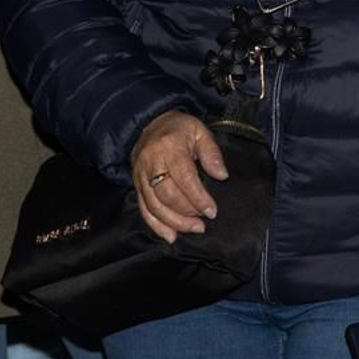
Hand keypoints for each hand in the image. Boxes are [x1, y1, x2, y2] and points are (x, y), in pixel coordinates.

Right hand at [130, 110, 227, 243]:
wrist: (151, 122)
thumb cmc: (180, 128)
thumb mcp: (200, 131)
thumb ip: (212, 153)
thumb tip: (222, 176)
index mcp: (169, 148)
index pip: (184, 178)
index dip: (198, 198)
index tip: (212, 211)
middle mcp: (151, 163)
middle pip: (167, 196)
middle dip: (187, 213)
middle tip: (203, 222)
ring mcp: (140, 176)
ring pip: (154, 206)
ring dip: (174, 222)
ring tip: (193, 229)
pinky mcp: (136, 185)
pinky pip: (144, 210)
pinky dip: (156, 226)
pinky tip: (171, 236)